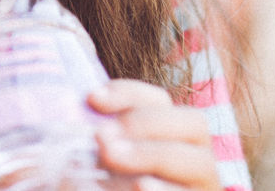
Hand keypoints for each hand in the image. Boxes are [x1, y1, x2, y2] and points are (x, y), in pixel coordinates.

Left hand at [89, 79, 218, 190]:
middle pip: (192, 123)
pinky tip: (140, 186)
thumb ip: (99, 142)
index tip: (91, 99)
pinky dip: (164, 190)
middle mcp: (197, 157)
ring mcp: (203, 187)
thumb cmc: (107, 186)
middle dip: (143, 123)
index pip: (158, 99)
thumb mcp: (101, 163)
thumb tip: (71, 118)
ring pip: (199, 162)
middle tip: (101, 137)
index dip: (127, 93)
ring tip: (110, 156)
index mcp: (172, 133)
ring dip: (151, 154)